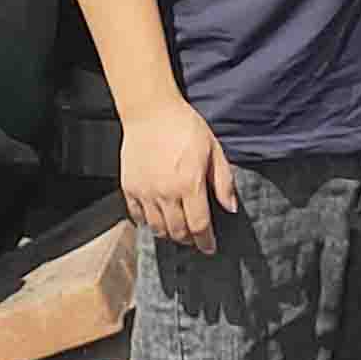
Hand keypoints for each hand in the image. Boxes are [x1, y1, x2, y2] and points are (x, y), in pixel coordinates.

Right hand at [120, 98, 237, 250]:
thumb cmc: (185, 127)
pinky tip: (156, 218)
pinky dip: (148, 222)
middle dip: (189, 239)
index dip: (206, 241)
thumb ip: (223, 181)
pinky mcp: (129, 187)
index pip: (200, 225)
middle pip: (178, 231)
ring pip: (157, 228)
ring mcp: (145, 192)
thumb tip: (231, 208)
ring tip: (177, 230)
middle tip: (195, 238)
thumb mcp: (213, 150)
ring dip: (169, 233)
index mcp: (190, 185)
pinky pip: (138, 216)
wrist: (151, 111)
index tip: (210, 248)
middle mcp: (166, 193)